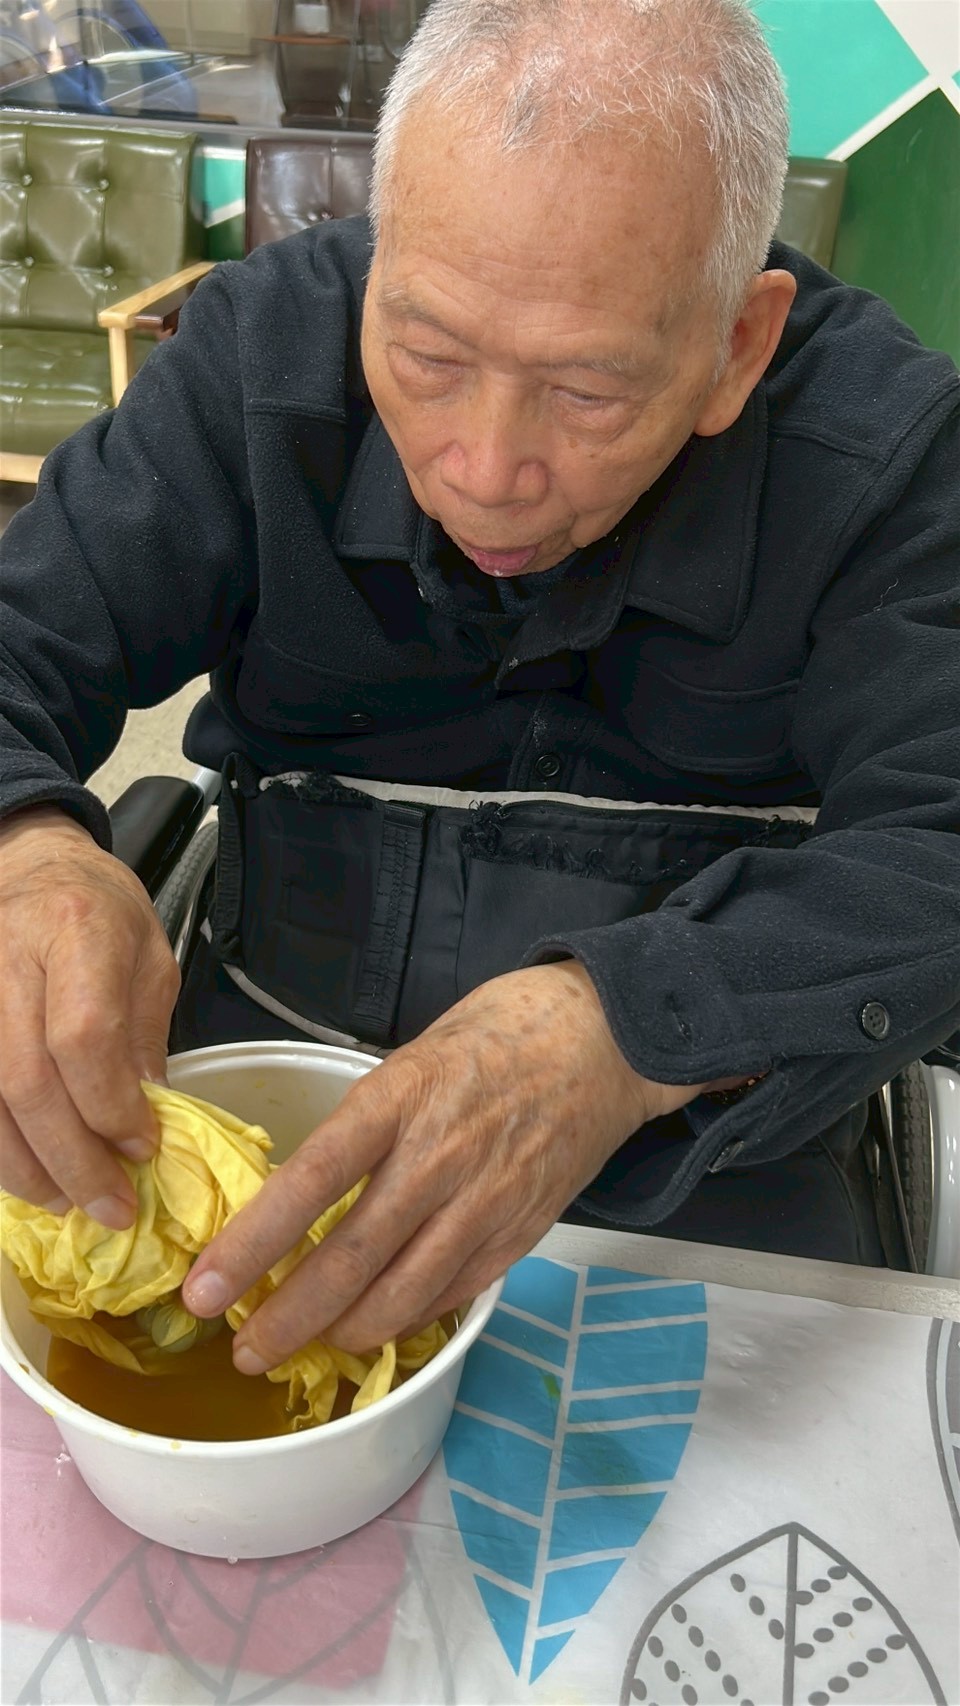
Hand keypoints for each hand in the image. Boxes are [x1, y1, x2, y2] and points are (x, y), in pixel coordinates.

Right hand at [0, 806, 179, 1225]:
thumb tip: (146, 1128)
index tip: (143, 1146)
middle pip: (27, 1081)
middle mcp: (7, 959)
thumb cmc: (99, 909)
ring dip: (26, 1167)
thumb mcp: (149, 958)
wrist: (29, 864)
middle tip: (110, 1206)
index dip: (110, 1106)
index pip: (83, 1037)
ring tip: (68, 1202)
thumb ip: (144, 1040)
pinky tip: (28, 1173)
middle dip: (71, 1158)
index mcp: (76, 929)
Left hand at [183, 962, 706, 1369]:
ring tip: (306, 1347)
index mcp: (400, 1098)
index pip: (311, 1182)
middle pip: (350, 1259)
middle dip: (287, 1318)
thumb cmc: (499, 1032)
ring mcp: (486, 1203)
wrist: (606, 1037)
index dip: (252, 1244)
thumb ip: (366, 1122)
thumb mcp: (413, 1056)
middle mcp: (440, 1157)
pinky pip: (452, 1295)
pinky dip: (408, 1320)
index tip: (205, 1290)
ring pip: (401, 1295)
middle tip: (243, 1350)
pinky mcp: (522, 1233)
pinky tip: (378, 1327)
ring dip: (343, 1333)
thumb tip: (302, 1190)